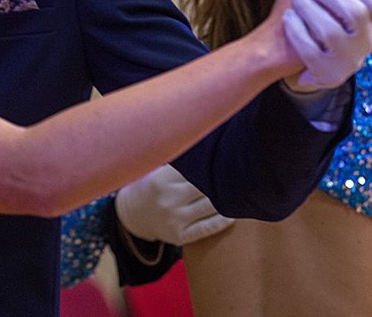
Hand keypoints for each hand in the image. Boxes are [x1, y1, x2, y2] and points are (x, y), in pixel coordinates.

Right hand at [113, 165, 232, 246]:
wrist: (131, 215)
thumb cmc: (149, 184)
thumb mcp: (154, 167)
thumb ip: (177, 157)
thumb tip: (204, 135)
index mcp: (161, 179)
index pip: (195, 168)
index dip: (213, 161)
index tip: (228, 154)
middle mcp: (168, 200)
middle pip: (205, 186)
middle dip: (222, 177)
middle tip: (240, 169)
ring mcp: (175, 220)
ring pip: (210, 206)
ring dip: (226, 197)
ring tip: (240, 188)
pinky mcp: (180, 236)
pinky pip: (208, 227)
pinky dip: (223, 220)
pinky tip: (233, 213)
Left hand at [281, 0, 371, 91]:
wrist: (284, 47)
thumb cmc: (309, 10)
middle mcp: (366, 43)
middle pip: (355, 12)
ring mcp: (348, 60)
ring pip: (331, 32)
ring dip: (309, 8)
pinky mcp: (328, 74)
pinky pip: (310, 51)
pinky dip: (296, 29)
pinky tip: (289, 18)